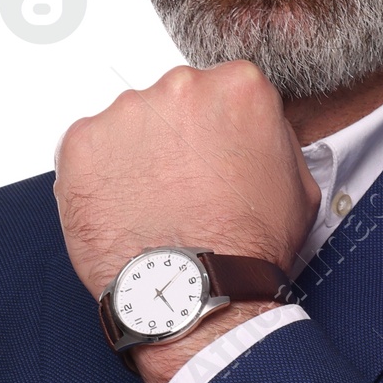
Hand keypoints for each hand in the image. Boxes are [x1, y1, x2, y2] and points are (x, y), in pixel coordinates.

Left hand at [54, 61, 320, 382]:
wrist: (194, 295)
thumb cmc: (245, 250)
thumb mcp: (299, 187)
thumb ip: (275, 140)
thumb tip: (260, 132)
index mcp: (239, 87)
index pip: (222, 91)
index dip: (217, 131)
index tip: (213, 161)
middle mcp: (181, 86)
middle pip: (173, 101)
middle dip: (175, 139)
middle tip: (183, 189)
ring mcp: (127, 112)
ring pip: (128, 124)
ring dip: (136, 157)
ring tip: (152, 206)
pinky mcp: (82, 141)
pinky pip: (88, 150)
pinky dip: (99, 177)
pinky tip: (123, 210)